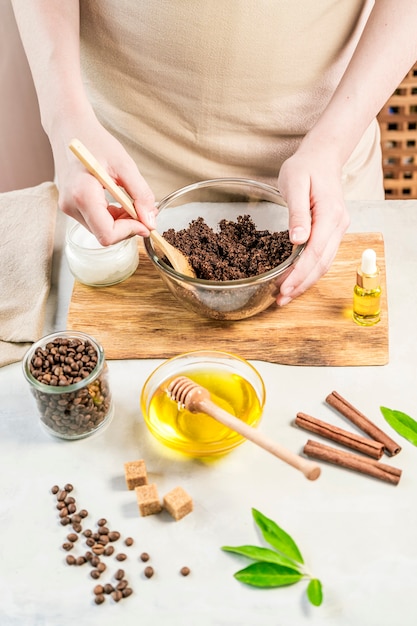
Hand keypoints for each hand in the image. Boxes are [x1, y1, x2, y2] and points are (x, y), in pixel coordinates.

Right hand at [53, 121, 156, 244]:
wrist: (70, 128)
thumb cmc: (95, 141)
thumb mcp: (125, 165)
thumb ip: (140, 195)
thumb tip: (151, 221)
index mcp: (82, 195)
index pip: (107, 234)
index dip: (130, 231)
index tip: (145, 221)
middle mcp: (71, 206)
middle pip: (104, 235)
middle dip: (127, 227)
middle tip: (141, 210)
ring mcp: (68, 207)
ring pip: (100, 231)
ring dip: (120, 223)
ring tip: (129, 202)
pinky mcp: (70, 206)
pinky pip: (95, 222)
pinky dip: (111, 218)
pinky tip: (118, 203)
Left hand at [276, 145, 349, 305]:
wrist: (322, 156)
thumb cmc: (305, 166)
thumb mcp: (295, 183)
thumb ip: (297, 213)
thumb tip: (297, 240)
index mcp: (330, 215)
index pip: (315, 253)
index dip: (299, 274)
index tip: (283, 288)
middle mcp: (338, 226)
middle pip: (321, 264)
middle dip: (301, 285)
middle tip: (280, 300)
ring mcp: (338, 230)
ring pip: (324, 264)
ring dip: (305, 282)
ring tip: (285, 296)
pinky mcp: (332, 232)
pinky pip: (322, 257)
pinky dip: (309, 272)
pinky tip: (295, 280)